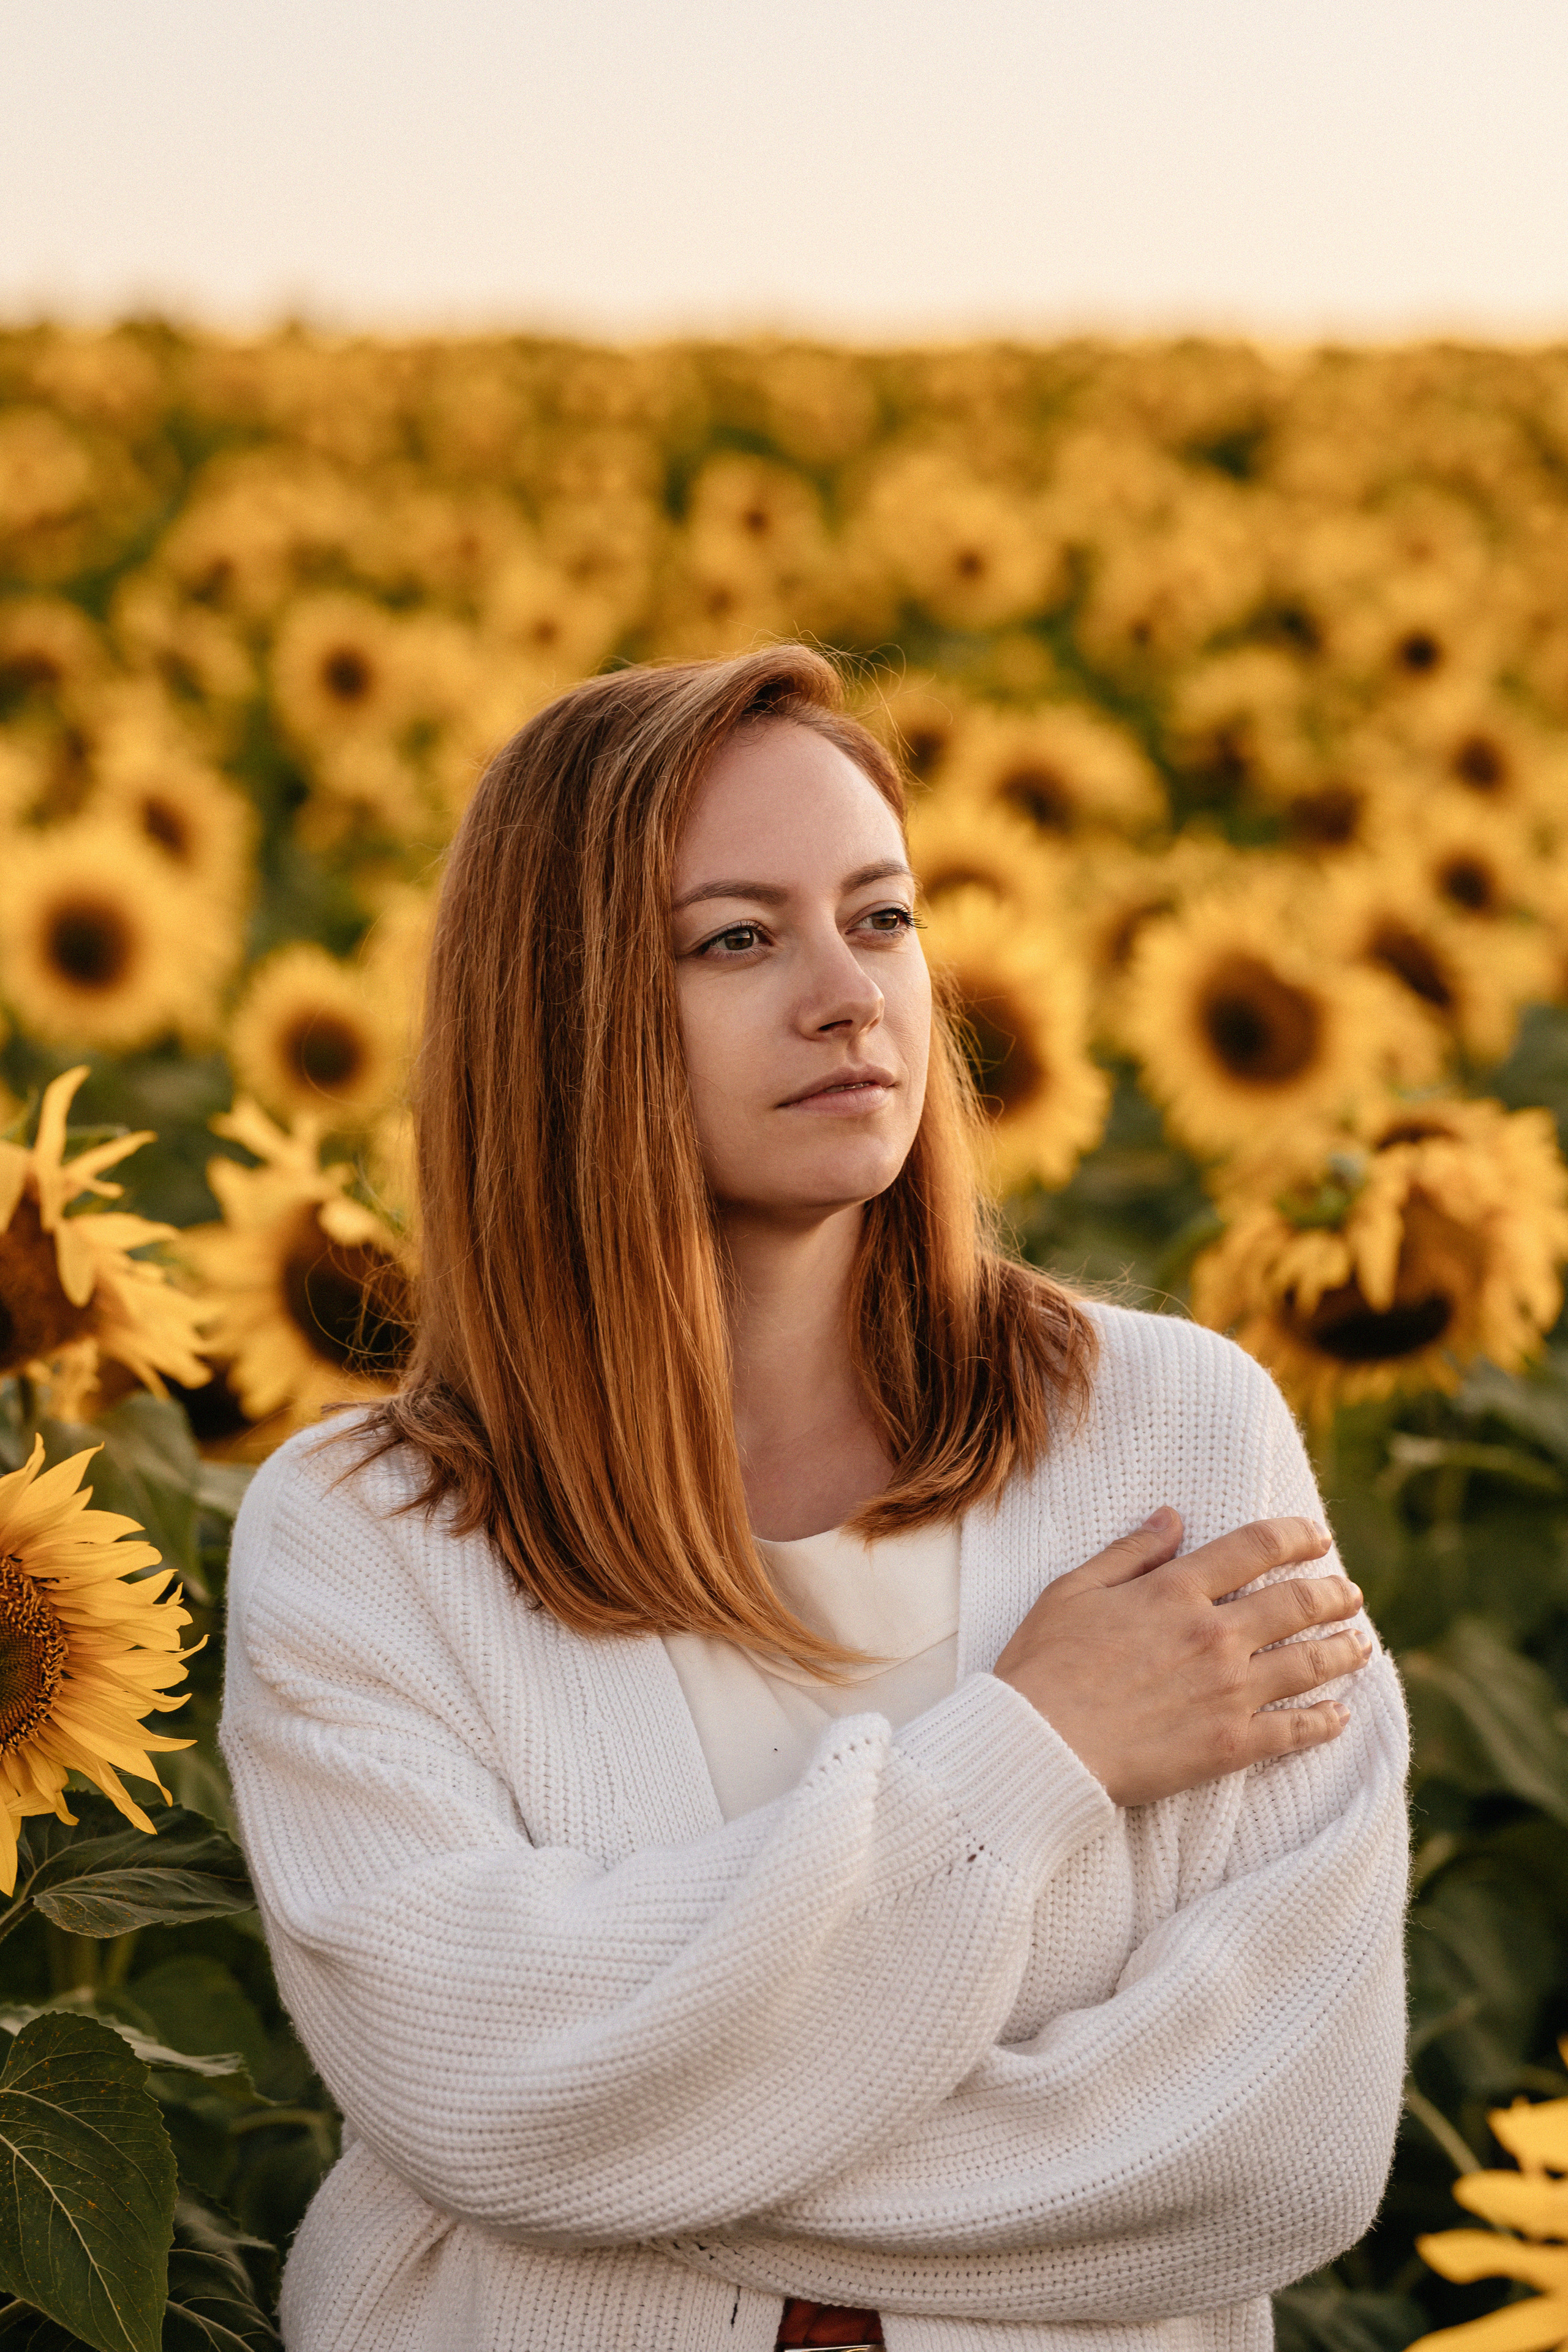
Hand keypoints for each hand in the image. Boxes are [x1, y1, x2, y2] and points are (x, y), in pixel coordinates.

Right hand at [993, 1508, 1372, 1806]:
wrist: (1040, 1746)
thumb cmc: (1043, 1665)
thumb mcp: (1074, 1589)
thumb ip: (1130, 1552)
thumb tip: (1173, 1517)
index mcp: (1176, 1590)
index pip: (1256, 1547)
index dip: (1296, 1536)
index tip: (1319, 1537)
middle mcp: (1215, 1634)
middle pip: (1297, 1603)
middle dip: (1333, 1594)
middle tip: (1351, 1594)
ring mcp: (1229, 1692)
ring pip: (1309, 1663)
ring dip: (1343, 1650)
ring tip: (1361, 1645)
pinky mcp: (1230, 1746)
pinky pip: (1295, 1731)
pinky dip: (1324, 1721)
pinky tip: (1339, 1716)